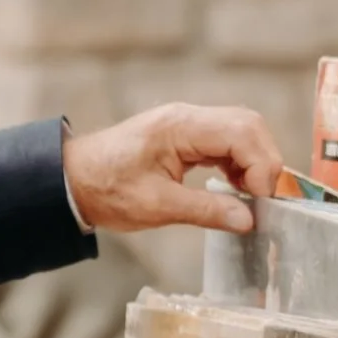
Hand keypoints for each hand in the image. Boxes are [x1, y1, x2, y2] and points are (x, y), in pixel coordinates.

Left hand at [63, 103, 281, 236]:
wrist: (74, 179)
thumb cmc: (108, 190)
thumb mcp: (157, 206)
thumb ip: (206, 211)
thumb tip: (247, 220)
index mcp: (181, 127)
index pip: (242, 131)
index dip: (261, 165)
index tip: (259, 200)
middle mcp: (188, 118)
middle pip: (249, 125)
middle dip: (264, 162)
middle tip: (262, 200)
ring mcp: (188, 124)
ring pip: (241, 131)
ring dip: (253, 162)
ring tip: (250, 197)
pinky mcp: (186, 136)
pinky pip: (226, 141)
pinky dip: (239, 162)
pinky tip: (236, 188)